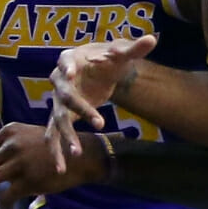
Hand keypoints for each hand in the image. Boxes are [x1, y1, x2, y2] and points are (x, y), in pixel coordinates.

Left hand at [0, 122, 103, 208]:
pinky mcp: (30, 179)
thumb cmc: (52, 149)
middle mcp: (11, 144)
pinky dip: (2, 205)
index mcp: (8, 131)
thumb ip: (4, 148)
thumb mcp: (26, 138)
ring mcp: (20, 161)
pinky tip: (6, 208)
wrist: (82, 155)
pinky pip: (5, 196)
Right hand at [44, 35, 155, 171]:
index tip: (70, 73)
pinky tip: (62, 169)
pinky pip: (55, 134)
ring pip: (58, 119)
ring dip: (65, 136)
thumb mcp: (121, 53)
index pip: (66, 60)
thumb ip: (134, 48)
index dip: (67, 66)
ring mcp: (59, 100)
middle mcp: (60, 80)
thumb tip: (151, 39)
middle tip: (99, 122)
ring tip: (75, 154)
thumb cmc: (108, 57)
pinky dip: (58, 150)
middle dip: (80, 109)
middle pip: (65, 95)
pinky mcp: (62, 115)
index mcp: (71, 59)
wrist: (100, 68)